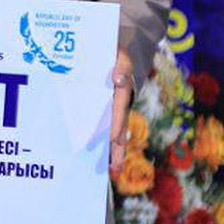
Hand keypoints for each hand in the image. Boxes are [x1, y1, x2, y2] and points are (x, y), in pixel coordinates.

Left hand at [109, 48, 134, 174]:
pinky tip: (101, 156)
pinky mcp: (106, 110)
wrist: (115, 54)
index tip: (116, 139)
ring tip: (112, 169)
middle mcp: (120, 104)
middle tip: (116, 167)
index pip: (119, 111)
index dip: (117, 125)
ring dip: (112, 149)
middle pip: (120, 128)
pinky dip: (103, 141)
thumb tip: (117, 78)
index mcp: (122, 93)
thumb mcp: (121, 57)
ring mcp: (113, 109)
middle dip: (118, 148)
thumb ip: (121, 66)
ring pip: (113, 132)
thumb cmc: (117, 56)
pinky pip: (104, 127)